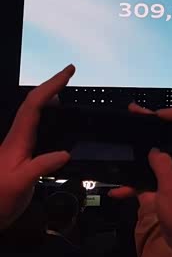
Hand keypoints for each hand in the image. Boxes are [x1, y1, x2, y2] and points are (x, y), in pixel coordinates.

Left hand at [0, 65, 74, 229]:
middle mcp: (18, 139)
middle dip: (51, 86)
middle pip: (32, 103)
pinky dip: (50, 118)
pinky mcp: (22, 156)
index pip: (34, 104)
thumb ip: (42, 167)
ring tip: (66, 93)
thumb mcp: (21, 183)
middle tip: (69, 76)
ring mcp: (19, 147)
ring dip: (49, 99)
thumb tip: (65, 153)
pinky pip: (38, 129)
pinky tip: (58, 124)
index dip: (51, 85)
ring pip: (33, 115)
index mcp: (18, 139)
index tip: (68, 73)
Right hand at [110, 103, 171, 247]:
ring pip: (158, 157)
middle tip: (134, 114)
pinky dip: (134, 184)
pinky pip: (149, 181)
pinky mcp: (167, 189)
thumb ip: (162, 164)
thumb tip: (154, 150)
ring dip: (141, 151)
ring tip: (122, 139)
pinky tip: (115, 191)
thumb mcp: (171, 185)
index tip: (158, 114)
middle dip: (154, 125)